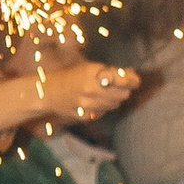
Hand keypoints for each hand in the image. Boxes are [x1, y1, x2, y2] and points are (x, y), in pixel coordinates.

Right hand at [15, 61, 136, 131]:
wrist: (47, 92)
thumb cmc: (70, 76)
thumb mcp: (89, 68)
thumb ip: (110, 72)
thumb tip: (131, 73)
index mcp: (92, 74)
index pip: (123, 80)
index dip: (133, 80)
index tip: (135, 80)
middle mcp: (91, 90)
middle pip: (123, 94)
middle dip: (124, 89)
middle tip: (119, 85)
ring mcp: (88, 105)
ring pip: (115, 104)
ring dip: (114, 99)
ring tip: (103, 92)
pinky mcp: (86, 116)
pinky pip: (104, 112)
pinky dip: (104, 107)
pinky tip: (94, 101)